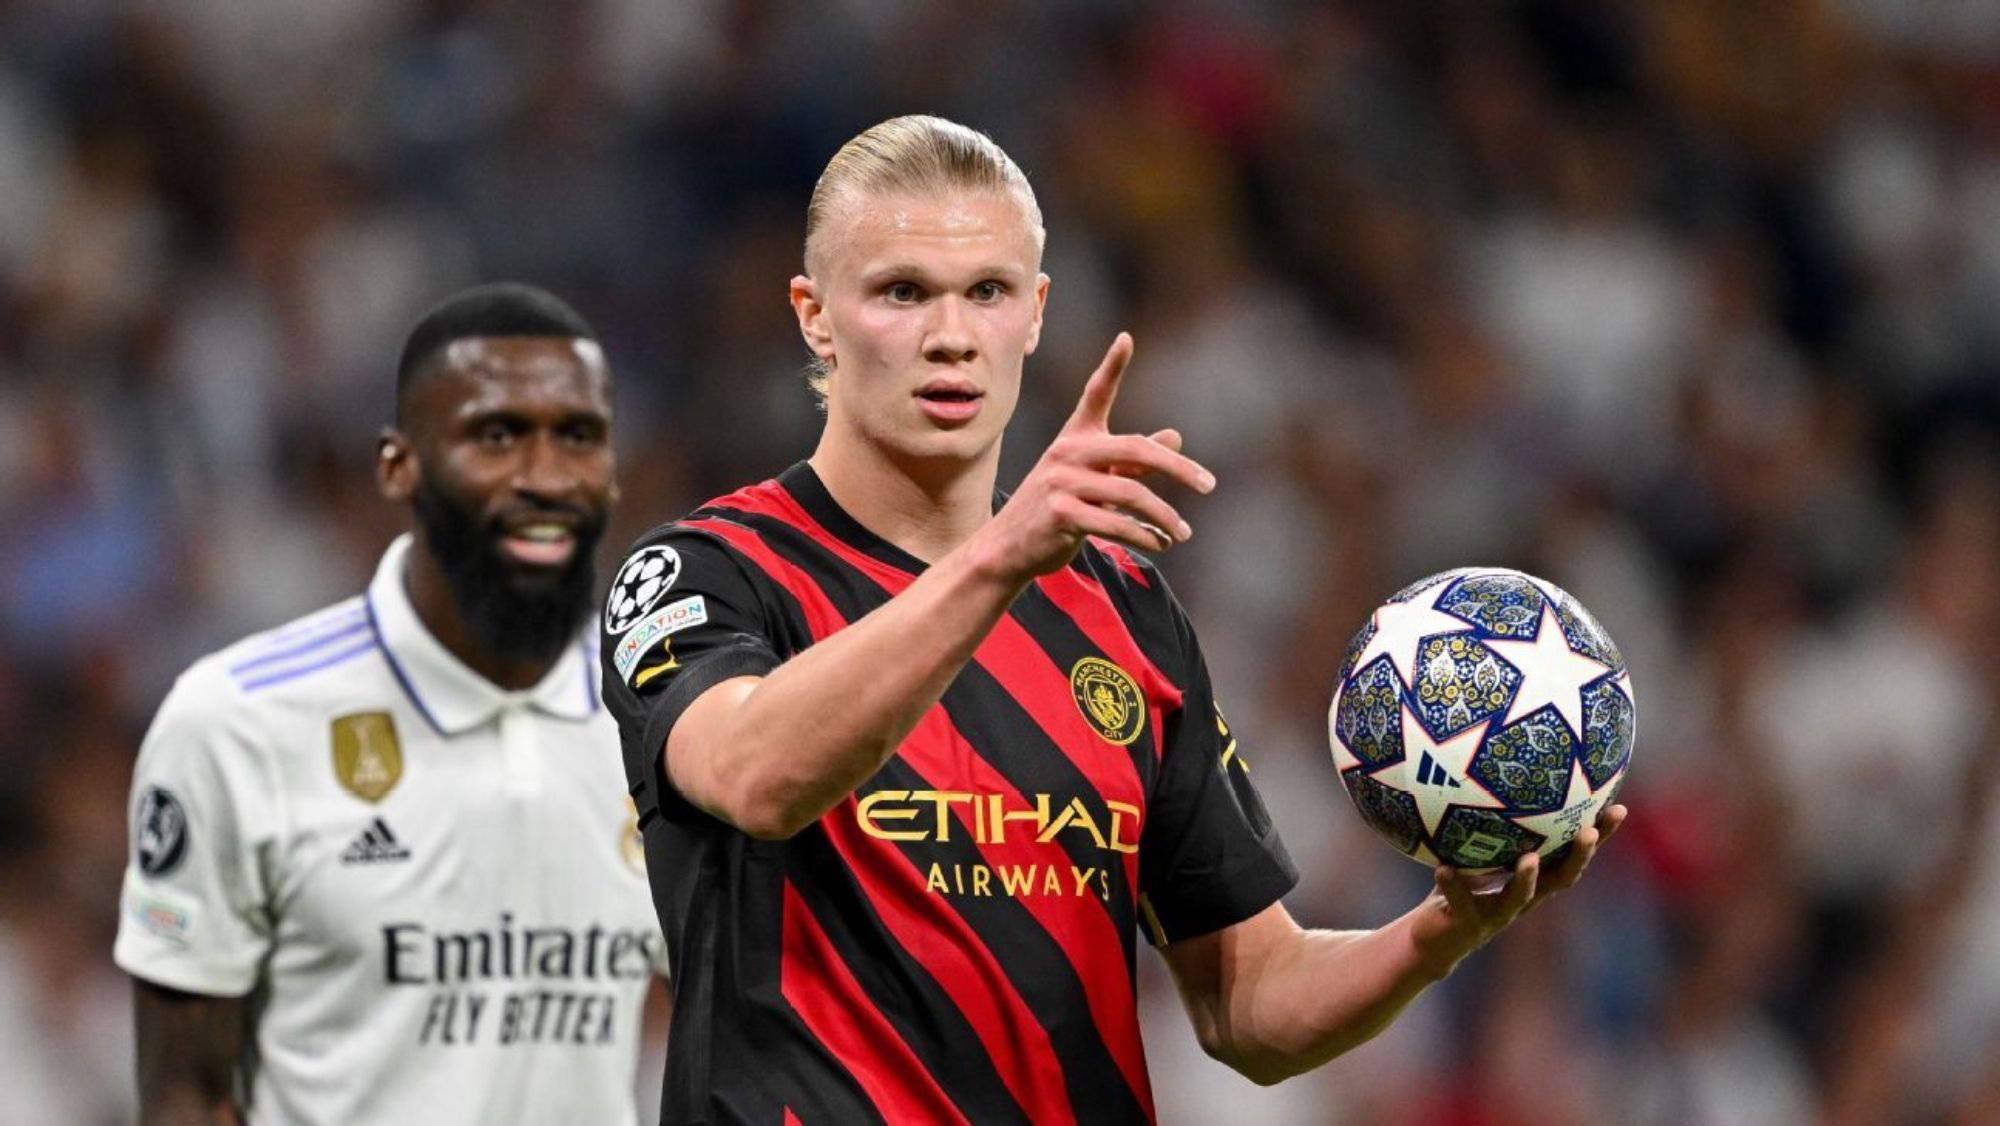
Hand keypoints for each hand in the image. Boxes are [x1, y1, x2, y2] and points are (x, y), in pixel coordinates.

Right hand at [971, 333, 1214, 580]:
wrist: (1007, 547)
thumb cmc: (1056, 509)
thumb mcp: (1094, 480)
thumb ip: (1133, 461)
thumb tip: (1175, 436)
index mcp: (1075, 437)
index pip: (1095, 394)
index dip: (1111, 366)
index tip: (1126, 339)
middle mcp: (1067, 453)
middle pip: (1135, 449)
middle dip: (1178, 469)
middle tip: (1209, 484)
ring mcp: (1061, 483)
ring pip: (1131, 494)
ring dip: (1164, 516)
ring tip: (1182, 532)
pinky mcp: (1061, 515)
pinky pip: (1116, 524)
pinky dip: (1145, 535)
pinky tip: (1160, 543)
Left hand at [1409, 803, 1626, 978]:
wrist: (1433, 937)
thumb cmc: (1459, 886)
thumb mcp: (1476, 852)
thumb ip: (1487, 823)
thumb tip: (1492, 771)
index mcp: (1533, 879)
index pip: (1572, 855)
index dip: (1599, 837)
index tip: (1619, 810)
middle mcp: (1524, 898)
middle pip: (1561, 879)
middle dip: (1578, 857)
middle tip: (1588, 833)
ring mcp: (1497, 915)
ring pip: (1518, 899)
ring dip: (1526, 879)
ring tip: (1529, 858)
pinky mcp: (1467, 926)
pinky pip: (1461, 904)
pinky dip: (1454, 886)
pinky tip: (1444, 868)